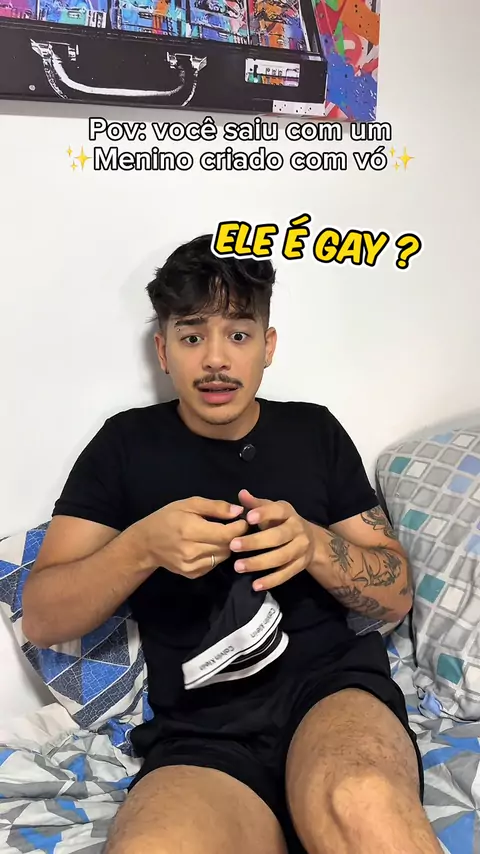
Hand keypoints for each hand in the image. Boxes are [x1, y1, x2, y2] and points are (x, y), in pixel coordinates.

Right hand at [131, 497, 247, 578]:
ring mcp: (192, 566)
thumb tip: (238, 511)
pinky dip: (216, 555)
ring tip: (222, 535)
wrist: (146, 543)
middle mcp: (192, 551)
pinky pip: (214, 565)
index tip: (243, 519)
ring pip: (223, 556)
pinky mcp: (192, 575)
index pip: (227, 533)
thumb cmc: (167, 518)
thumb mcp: (189, 504)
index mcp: (191, 530)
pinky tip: (209, 546)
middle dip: (236, 536)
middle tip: (235, 526)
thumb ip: (215, 507)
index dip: (240, 527)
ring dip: (227, 546)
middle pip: (227, 546)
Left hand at [229, 489, 314, 590]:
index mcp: (288, 513)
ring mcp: (301, 548)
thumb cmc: (282, 522)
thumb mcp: (271, 510)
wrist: (310, 539)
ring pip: (281, 557)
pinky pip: (286, 574)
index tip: (248, 517)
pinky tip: (255, 585)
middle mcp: (297, 529)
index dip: (264, 513)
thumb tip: (241, 494)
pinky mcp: (300, 565)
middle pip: (278, 537)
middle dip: (255, 542)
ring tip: (238, 567)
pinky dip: (271, 581)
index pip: (277, 511)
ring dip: (259, 563)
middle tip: (233, 546)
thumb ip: (256, 504)